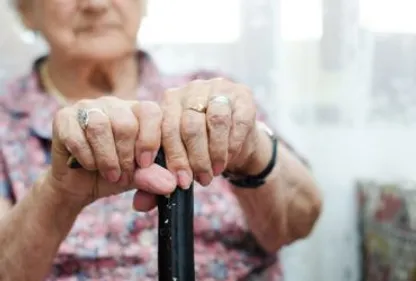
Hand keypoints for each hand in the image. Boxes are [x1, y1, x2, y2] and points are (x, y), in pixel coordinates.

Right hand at [46, 96, 176, 209]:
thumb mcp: (139, 177)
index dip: (150, 139)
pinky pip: (76, 135)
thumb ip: (153, 177)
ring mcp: (88, 106)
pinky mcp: (64, 117)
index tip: (145, 164)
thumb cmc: (116, 175)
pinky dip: (86, 157)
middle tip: (123, 176)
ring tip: (110, 174)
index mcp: (138, 112)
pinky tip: (89, 166)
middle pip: (125, 123)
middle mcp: (114, 104)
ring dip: (106, 158)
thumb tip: (170, 185)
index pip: (151, 111)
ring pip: (100, 126)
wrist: (80, 185)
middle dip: (126, 156)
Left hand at [161, 78, 258, 187]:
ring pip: (216, 120)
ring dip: (215, 152)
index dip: (173, 157)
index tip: (178, 181)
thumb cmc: (200, 149)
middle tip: (199, 180)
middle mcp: (192, 90)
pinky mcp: (243, 95)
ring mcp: (218, 89)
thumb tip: (140, 204)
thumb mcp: (179, 161)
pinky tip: (229, 158)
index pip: (166, 127)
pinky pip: (239, 121)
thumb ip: (158, 179)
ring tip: (214, 172)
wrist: (234, 139)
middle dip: (195, 159)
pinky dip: (233, 144)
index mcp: (170, 101)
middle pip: (190, 125)